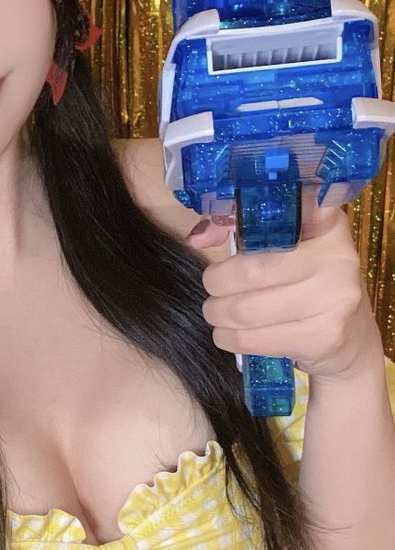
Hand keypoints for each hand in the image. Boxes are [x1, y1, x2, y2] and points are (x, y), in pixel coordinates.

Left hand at [187, 193, 383, 383]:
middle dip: (217, 284)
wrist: (352, 337)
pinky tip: (229, 333)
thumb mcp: (285, 249)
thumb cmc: (306, 283)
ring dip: (218, 314)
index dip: (242, 220)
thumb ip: (241, 229)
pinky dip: (229, 338)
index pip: (284, 210)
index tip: (224, 236)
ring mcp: (335, 300)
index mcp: (326, 225)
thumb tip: (198, 237)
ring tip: (217, 312)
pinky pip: (254, 339)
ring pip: (247, 310)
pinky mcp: (323, 337)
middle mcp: (338, 257)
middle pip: (252, 271)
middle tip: (212, 288)